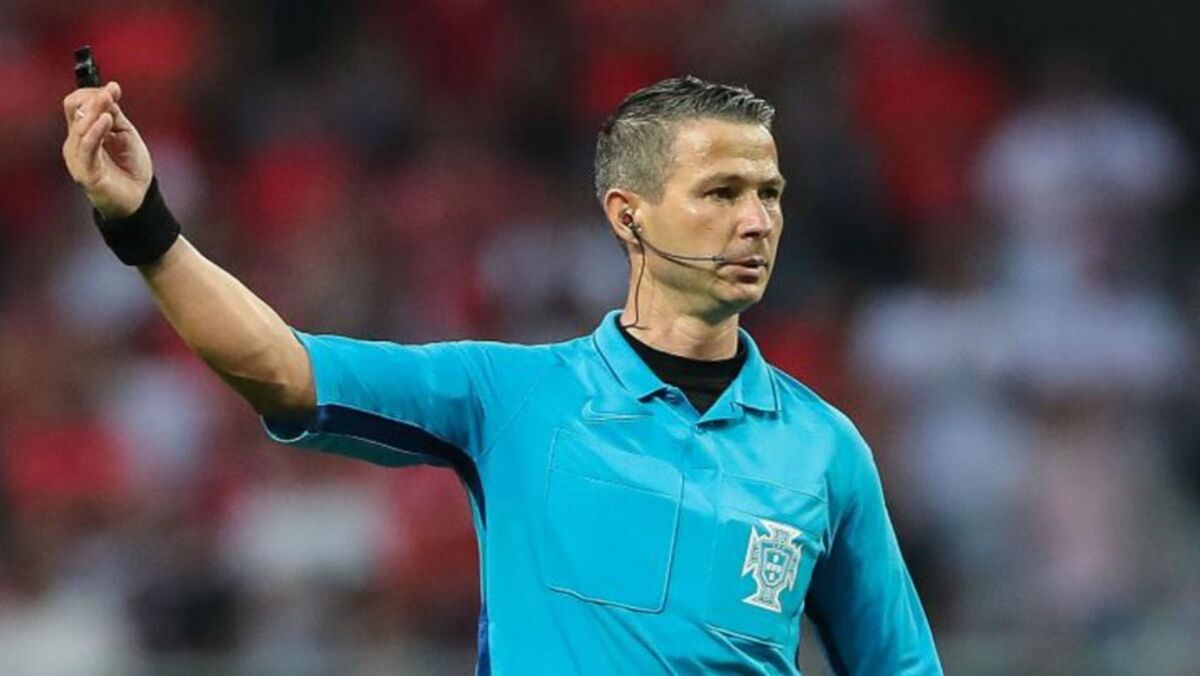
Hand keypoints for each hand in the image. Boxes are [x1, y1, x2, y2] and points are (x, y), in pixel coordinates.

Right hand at [62, 81, 152, 218]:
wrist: (139, 198)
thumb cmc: (131, 167)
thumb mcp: (126, 134)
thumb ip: (115, 114)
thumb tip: (110, 89)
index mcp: (84, 132)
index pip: (76, 105)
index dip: (92, 94)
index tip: (114, 88)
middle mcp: (76, 142)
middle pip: (75, 111)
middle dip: (93, 99)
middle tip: (110, 92)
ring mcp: (78, 157)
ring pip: (80, 127)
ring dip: (96, 111)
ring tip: (109, 100)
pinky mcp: (85, 171)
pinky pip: (87, 147)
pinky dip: (96, 131)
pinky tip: (106, 120)